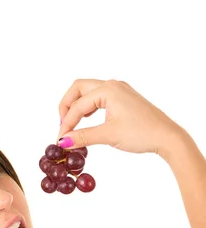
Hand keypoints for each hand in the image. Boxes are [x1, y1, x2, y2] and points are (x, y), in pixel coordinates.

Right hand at [56, 78, 182, 156]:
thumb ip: (83, 137)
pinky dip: (88, 109)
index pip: (77, 106)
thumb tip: (63, 142)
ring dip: (77, 108)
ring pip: (88, 93)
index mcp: (108, 89)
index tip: (61, 141)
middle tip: (62, 127)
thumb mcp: (108, 135)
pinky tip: (86, 122)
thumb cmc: (142, 133)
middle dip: (67, 108)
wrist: (166, 136)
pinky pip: (99, 99)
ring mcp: (119, 91)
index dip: (66, 124)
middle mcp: (112, 85)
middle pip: (78, 89)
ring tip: (72, 127)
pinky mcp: (123, 99)